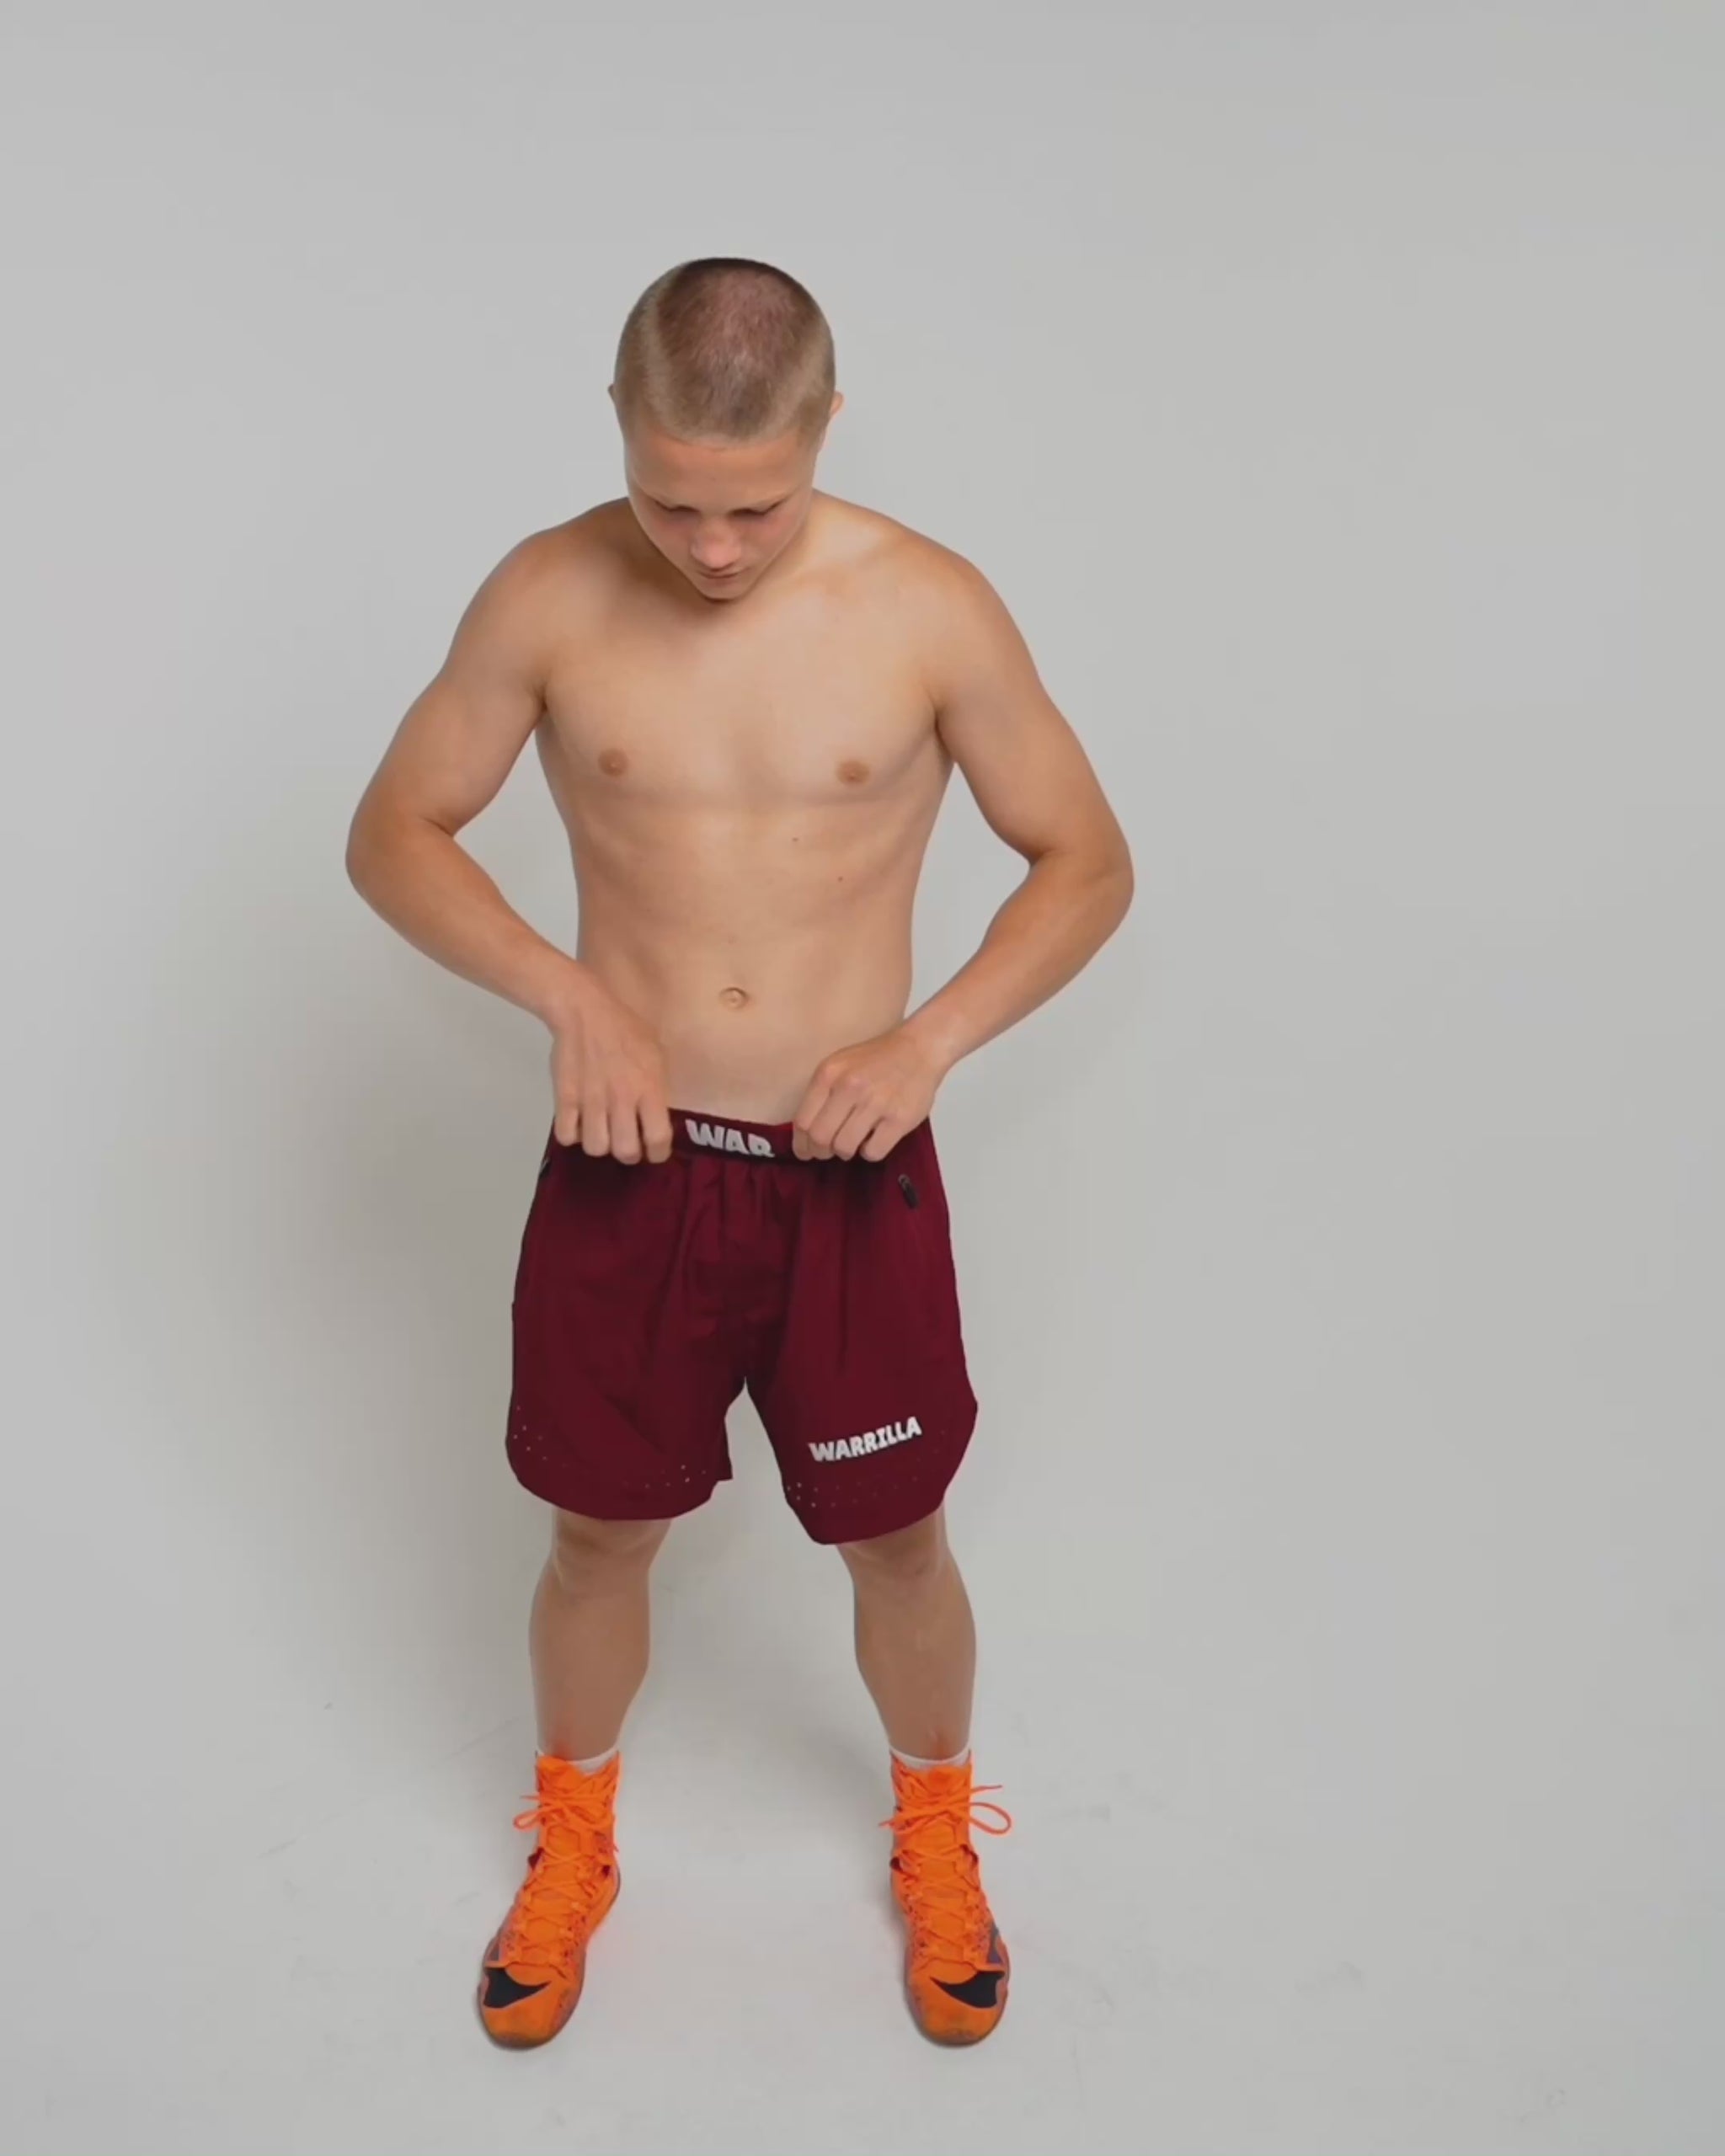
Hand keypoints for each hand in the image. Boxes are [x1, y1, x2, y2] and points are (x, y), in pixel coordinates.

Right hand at [546, 981, 672, 1163]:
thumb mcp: (656, 1054)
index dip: (658, 1153)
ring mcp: (591, 1100)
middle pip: (625, 1151)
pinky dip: (574, 1135)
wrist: (584, 1011)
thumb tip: (659, 1117)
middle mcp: (620, 1099)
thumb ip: (659, 1088)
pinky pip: (567, 1136)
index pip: (658, 1138)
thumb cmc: (626, 1029)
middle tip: (627, 1141)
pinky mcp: (565, 1098)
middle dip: (629, 1153)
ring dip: (601, 1144)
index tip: (655, 1151)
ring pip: (595, 1148)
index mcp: (648, 1088)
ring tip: (602, 1131)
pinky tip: (580, 1123)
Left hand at [791, 1026, 946, 1160]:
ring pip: (844, 1147)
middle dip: (820, 1152)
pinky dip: (870, 1152)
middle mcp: (849, 1087)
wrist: (919, 1049)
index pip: (803, 1121)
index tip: (805, 1151)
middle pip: (820, 1138)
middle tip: (827, 1152)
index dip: (801, 1144)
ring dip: (845, 1152)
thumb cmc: (877, 1060)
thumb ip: (822, 1094)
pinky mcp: (899, 1119)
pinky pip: (873, 1152)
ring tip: (853, 1143)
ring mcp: (876, 1103)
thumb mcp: (840, 1065)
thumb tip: (806, 1134)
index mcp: (829, 1073)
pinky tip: (874, 1139)